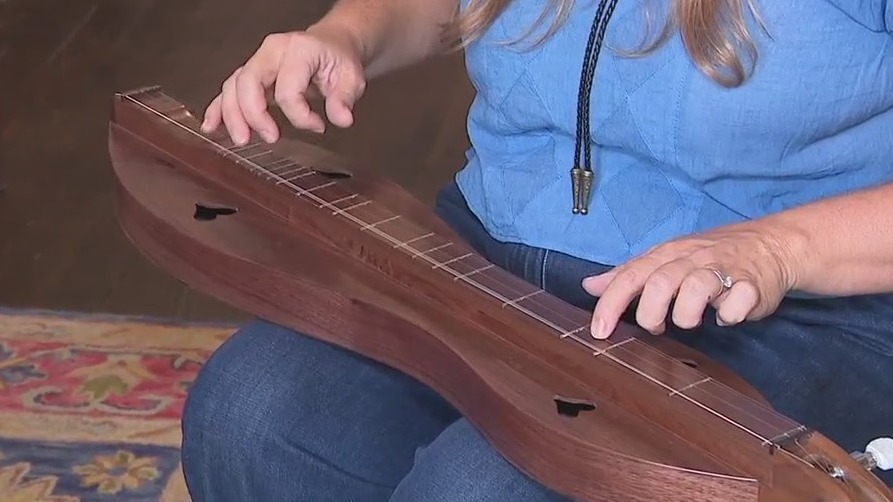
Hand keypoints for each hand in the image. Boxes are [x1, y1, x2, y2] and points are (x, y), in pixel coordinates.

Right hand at [201, 26, 366, 144]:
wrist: (331, 45)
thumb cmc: (337, 59)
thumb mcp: (352, 77)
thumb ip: (345, 98)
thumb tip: (341, 119)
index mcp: (298, 50)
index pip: (288, 87)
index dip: (300, 115)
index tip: (318, 126)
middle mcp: (272, 52)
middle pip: (249, 81)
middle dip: (254, 114)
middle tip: (270, 138)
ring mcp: (259, 62)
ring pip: (234, 86)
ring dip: (233, 115)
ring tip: (242, 140)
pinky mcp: (251, 75)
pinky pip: (228, 90)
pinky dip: (218, 108)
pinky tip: (211, 126)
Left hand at [581, 220, 798, 338]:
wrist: (770, 244)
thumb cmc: (708, 257)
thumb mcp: (664, 260)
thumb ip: (628, 275)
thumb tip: (590, 286)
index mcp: (667, 254)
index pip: (630, 276)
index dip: (611, 304)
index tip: (598, 331)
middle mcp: (692, 259)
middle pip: (660, 283)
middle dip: (650, 314)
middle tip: (656, 327)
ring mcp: (723, 270)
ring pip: (696, 289)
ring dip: (687, 314)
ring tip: (691, 320)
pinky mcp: (753, 285)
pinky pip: (738, 303)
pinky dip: (729, 315)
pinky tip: (727, 315)